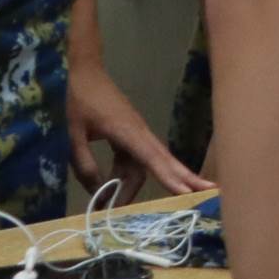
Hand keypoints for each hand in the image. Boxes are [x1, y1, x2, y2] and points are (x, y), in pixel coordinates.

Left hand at [67, 56, 212, 195]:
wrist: (87, 73)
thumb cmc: (81, 100)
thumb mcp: (74, 133)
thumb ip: (84, 163)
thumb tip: (98, 191)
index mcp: (128, 131)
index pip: (153, 159)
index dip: (169, 178)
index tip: (186, 192)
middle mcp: (140, 133)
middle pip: (162, 162)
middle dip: (181, 180)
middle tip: (204, 195)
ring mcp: (137, 134)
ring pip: (148, 164)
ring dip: (143, 185)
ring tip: (136, 205)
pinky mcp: (131, 135)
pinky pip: (137, 159)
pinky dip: (131, 177)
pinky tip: (118, 190)